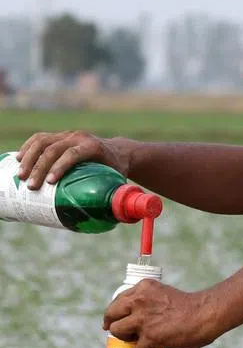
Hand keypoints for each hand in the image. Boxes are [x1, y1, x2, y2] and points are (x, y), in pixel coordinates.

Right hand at [16, 131, 130, 189]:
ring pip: (43, 141)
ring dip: (29, 158)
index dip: (60, 167)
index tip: (49, 182)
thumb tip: (112, 212)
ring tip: (21, 175)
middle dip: (39, 167)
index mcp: (93, 147)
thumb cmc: (116, 169)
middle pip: (54, 149)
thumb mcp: (118, 179)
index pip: (73, 154)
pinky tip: (19, 160)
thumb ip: (115, 193)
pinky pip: (40, 139)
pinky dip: (28, 148)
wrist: (118, 151)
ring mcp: (67, 135)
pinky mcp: (59, 136)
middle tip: (31, 187)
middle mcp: (79, 138)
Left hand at [103, 281, 224, 347]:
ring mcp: (143, 320)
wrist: (205, 314)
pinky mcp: (150, 337)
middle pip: (112, 314)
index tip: (115, 318)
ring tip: (134, 342)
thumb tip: (139, 317)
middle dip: (112, 323)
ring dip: (124, 339)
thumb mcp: (164, 294)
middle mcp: (139, 301)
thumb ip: (149, 301)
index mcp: (144, 288)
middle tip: (117, 331)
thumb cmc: (190, 306)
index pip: (119, 299)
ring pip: (117, 331)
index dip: (116, 311)